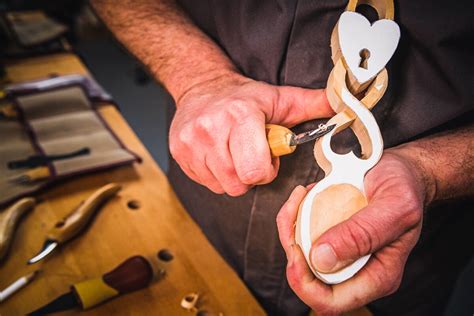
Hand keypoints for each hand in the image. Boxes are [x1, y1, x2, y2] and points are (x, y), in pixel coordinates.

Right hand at [169, 73, 332, 195]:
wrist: (201, 86)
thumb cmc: (243, 97)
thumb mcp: (280, 98)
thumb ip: (313, 104)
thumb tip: (345, 108)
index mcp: (240, 116)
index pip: (255, 170)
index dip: (265, 170)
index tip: (266, 156)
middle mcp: (210, 130)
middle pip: (237, 184)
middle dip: (249, 175)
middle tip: (249, 154)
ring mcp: (190, 143)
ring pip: (221, 186)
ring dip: (232, 176)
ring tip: (234, 152)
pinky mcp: (178, 152)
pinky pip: (204, 182)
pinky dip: (215, 174)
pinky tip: (219, 155)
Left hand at [276, 151, 426, 313]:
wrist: (400, 171)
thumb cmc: (404, 187)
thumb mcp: (394, 204)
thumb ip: (363, 233)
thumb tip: (323, 259)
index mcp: (378, 275)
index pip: (332, 302)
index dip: (305, 284)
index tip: (296, 249)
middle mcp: (357, 269)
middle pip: (309, 279)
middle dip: (291, 247)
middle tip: (293, 210)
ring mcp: (341, 253)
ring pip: (299, 255)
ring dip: (290, 226)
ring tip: (300, 196)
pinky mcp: (329, 236)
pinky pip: (300, 235)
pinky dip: (294, 214)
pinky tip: (305, 195)